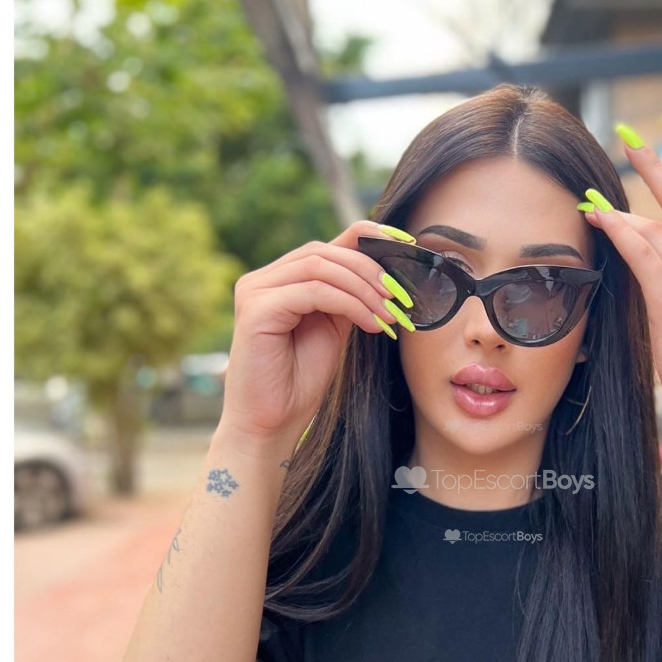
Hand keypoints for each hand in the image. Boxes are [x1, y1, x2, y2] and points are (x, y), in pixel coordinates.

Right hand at [220, 220, 413, 446]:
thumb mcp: (333, 328)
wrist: (271, 422)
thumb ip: (348, 296)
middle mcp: (264, 279)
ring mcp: (256, 291)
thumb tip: (385, 274)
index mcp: (281, 280)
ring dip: (364, 289)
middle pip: (326, 252)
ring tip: (389, 315)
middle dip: (371, 272)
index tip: (405, 247)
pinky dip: (350, 304)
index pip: (328, 245)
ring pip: (322, 267)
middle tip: (401, 298)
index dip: (368, 238)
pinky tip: (371, 325)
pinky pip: (314, 291)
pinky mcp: (256, 309)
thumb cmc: (299, 381)